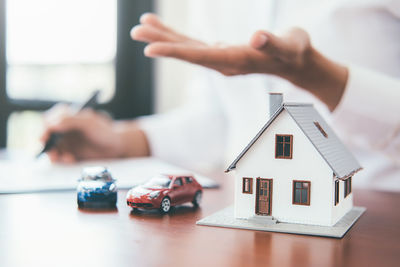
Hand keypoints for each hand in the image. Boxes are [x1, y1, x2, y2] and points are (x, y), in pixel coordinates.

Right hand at [40, 104, 149, 162]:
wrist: (118, 145)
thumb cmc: (105, 130)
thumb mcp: (88, 122)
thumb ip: (70, 120)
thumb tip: (51, 124)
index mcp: (67, 117)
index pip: (49, 121)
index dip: (44, 129)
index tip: (44, 138)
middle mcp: (64, 130)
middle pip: (47, 137)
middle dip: (47, 145)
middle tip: (51, 152)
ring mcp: (67, 142)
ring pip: (52, 149)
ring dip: (54, 154)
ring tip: (63, 157)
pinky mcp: (71, 154)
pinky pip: (61, 158)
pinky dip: (63, 159)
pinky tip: (71, 159)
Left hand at [132, 13, 309, 76]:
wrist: (296, 62)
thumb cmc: (295, 52)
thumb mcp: (290, 45)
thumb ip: (274, 43)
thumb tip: (257, 37)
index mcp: (236, 60)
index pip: (200, 57)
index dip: (175, 53)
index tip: (150, 49)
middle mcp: (223, 63)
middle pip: (187, 53)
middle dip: (161, 43)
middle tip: (135, 32)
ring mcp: (220, 59)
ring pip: (188, 49)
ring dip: (164, 38)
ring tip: (142, 26)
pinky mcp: (221, 53)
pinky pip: (195, 45)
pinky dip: (178, 37)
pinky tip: (165, 30)